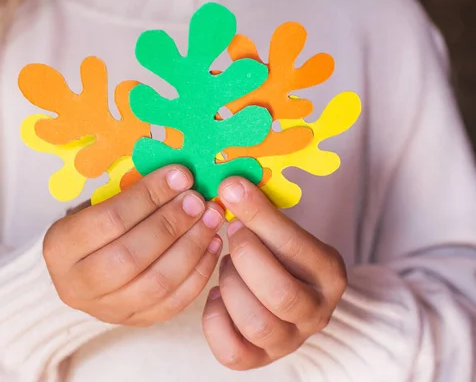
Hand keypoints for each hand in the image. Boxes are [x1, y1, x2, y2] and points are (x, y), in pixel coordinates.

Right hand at [43, 165, 224, 326]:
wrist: (84, 270)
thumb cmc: (94, 226)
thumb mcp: (97, 204)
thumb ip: (130, 193)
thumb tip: (178, 177)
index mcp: (60, 246)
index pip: (109, 219)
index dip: (149, 196)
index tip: (180, 176)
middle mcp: (77, 285)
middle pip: (132, 256)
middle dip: (172, 223)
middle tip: (198, 200)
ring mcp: (107, 310)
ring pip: (157, 283)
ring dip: (192, 246)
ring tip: (211, 219)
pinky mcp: (136, 321)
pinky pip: (174, 302)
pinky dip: (199, 271)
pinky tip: (212, 244)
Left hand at [202, 177, 346, 369]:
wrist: (290, 296)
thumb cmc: (281, 255)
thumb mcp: (284, 232)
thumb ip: (263, 213)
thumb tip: (229, 185)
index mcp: (330, 273)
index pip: (295, 246)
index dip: (258, 216)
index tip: (230, 189)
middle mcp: (317, 313)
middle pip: (279, 294)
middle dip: (245, 257)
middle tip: (231, 233)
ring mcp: (289, 341)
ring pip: (256, 323)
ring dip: (230, 285)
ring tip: (226, 265)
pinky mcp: (260, 360)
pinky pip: (232, 352)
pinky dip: (215, 320)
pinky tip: (217, 296)